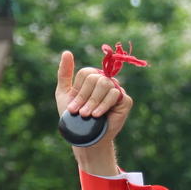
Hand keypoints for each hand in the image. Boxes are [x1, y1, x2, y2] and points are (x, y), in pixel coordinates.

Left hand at [55, 51, 132, 173]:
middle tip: (79, 112)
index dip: (78, 90)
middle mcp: (105, 81)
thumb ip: (65, 73)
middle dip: (84, 97)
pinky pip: (115, 95)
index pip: (86, 73)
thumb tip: (66, 52)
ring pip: (105, 85)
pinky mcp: (125, 100)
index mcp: (92, 78)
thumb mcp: (64, 94)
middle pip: (95, 78)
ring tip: (87, 115)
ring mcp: (116, 90)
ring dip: (93, 102)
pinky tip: (97, 115)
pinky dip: (104, 105)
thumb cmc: (74, 117)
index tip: (72, 106)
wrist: (85, 137)